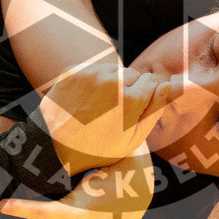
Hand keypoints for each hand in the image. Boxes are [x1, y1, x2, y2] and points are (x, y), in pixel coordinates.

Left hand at [39, 63, 169, 174]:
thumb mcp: (132, 139)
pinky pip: (93, 69)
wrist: (51, 148)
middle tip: (116, 111)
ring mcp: (89, 73)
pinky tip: (86, 101)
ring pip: (114, 70)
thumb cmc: (97, 149)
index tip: (135, 110)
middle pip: (134, 74)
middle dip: (130, 88)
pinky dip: (93, 81)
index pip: (153, 81)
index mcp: (131, 98)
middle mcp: (111, 80)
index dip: (146, 97)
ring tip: (100, 106)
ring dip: (112, 83)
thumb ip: (154, 110)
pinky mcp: (72, 71)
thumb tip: (167, 84)